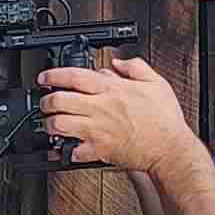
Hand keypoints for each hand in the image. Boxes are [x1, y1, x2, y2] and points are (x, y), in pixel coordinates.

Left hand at [38, 57, 194, 172]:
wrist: (170, 149)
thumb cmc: (164, 119)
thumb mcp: (156, 82)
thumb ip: (135, 67)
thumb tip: (118, 63)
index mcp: (112, 90)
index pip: (74, 76)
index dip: (54, 75)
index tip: (44, 77)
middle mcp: (100, 108)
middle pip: (59, 101)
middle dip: (46, 100)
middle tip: (45, 102)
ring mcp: (97, 130)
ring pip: (60, 125)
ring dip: (50, 124)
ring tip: (51, 123)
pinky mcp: (99, 150)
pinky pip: (73, 152)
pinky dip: (66, 151)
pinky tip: (67, 147)